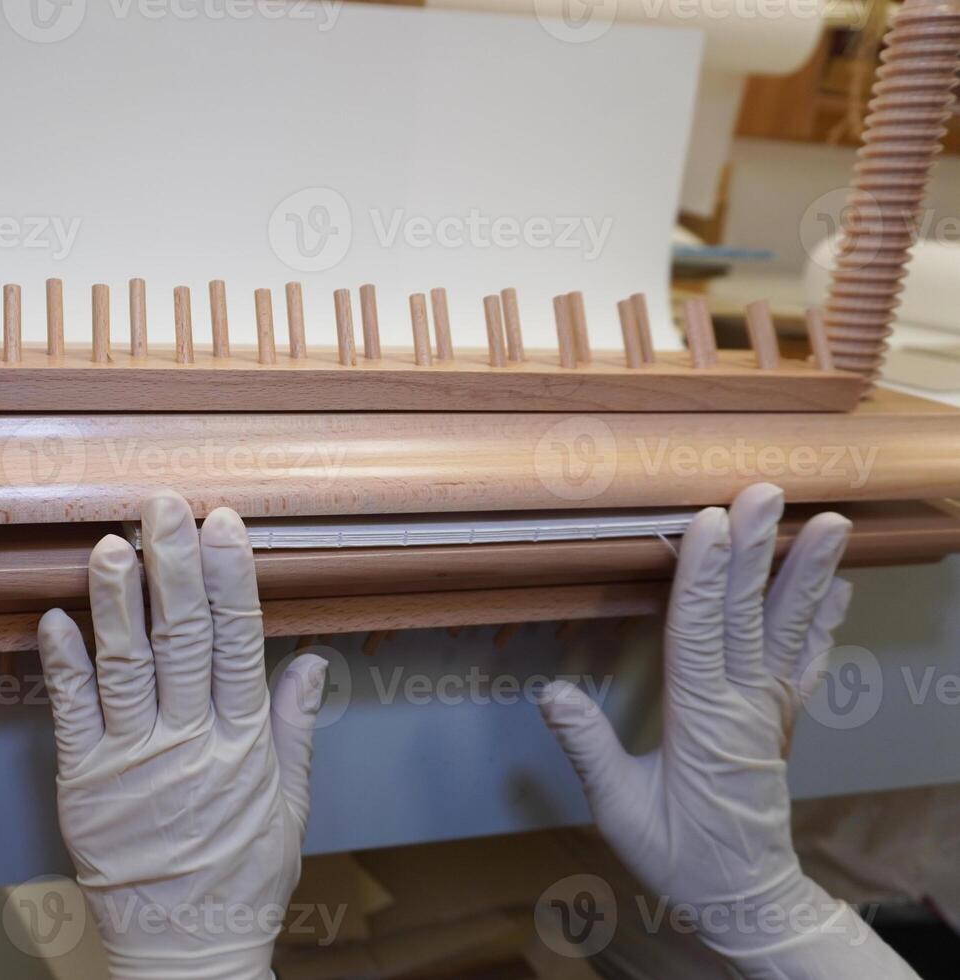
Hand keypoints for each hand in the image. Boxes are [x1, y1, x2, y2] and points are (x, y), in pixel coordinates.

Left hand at [37, 492, 327, 979]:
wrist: (186, 948)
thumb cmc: (242, 876)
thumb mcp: (290, 805)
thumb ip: (294, 728)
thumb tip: (313, 661)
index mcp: (243, 742)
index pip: (240, 643)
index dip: (231, 580)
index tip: (225, 526)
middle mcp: (189, 741)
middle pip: (183, 640)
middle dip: (175, 567)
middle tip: (165, 507)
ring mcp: (133, 760)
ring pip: (126, 666)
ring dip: (119, 602)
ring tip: (112, 544)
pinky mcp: (85, 783)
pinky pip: (72, 714)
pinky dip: (63, 665)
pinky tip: (55, 618)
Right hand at [540, 483, 917, 978]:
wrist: (746, 897)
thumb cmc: (678, 855)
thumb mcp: (620, 812)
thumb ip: (589, 748)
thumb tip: (552, 693)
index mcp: (704, 722)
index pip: (700, 635)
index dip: (704, 577)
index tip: (708, 522)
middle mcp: (747, 705)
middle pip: (752, 616)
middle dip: (758, 550)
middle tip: (768, 492)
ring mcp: (773, 707)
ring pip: (791, 629)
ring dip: (807, 572)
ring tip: (830, 523)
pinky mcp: (783, 716)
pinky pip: (808, 659)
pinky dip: (827, 618)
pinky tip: (841, 585)